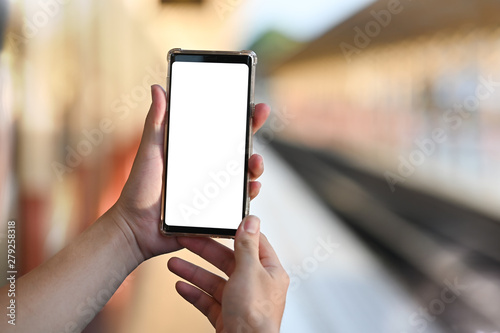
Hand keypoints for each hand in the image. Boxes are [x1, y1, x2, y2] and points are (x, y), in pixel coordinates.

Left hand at [109, 85, 270, 261]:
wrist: (135, 227)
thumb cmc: (139, 188)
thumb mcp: (150, 151)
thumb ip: (156, 122)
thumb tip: (157, 88)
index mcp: (195, 151)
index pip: (222, 129)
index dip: (239, 115)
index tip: (251, 101)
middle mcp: (208, 168)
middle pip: (238, 147)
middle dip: (253, 130)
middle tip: (260, 114)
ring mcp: (214, 189)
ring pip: (243, 174)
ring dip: (255, 164)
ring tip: (254, 161)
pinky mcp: (217, 210)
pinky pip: (238, 202)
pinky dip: (249, 194)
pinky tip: (252, 187)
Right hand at [168, 216, 288, 332]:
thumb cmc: (254, 316)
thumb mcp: (249, 272)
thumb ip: (246, 245)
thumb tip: (251, 220)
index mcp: (270, 272)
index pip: (253, 243)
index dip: (235, 231)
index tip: (218, 222)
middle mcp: (257, 286)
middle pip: (228, 261)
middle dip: (205, 251)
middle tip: (186, 239)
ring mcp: (241, 303)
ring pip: (215, 281)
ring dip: (194, 272)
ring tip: (173, 264)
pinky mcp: (227, 317)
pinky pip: (208, 300)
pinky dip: (194, 293)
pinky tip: (180, 286)